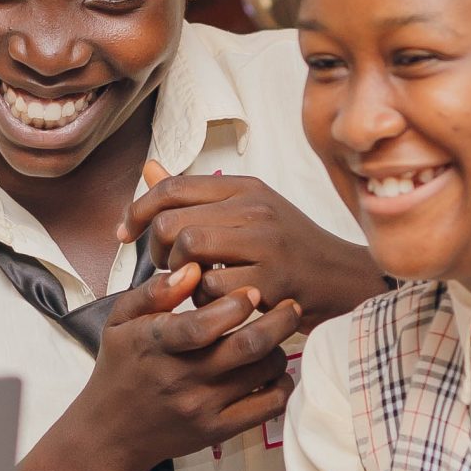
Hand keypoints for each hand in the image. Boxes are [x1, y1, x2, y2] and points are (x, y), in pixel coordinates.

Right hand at [68, 258, 299, 470]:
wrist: (110, 433)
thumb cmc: (118, 369)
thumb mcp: (120, 322)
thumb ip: (155, 292)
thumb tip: (194, 269)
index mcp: (156, 346)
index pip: (202, 325)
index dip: (235, 305)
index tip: (252, 292)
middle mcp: (182, 378)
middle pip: (248, 346)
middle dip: (279, 321)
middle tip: (290, 306)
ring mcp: (202, 407)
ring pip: (264, 372)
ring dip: (279, 349)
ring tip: (276, 337)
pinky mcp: (218, 431)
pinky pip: (268, 407)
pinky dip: (282, 385)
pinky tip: (275, 371)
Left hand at [120, 165, 385, 330]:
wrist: (345, 279)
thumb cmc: (290, 247)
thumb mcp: (247, 210)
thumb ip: (196, 195)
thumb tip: (148, 169)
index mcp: (245, 187)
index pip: (172, 186)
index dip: (138, 210)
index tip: (126, 233)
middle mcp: (255, 208)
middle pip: (172, 222)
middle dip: (158, 250)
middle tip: (168, 266)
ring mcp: (266, 243)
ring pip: (189, 251)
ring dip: (181, 276)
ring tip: (196, 283)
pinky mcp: (272, 280)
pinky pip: (212, 289)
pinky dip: (205, 301)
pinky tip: (219, 301)